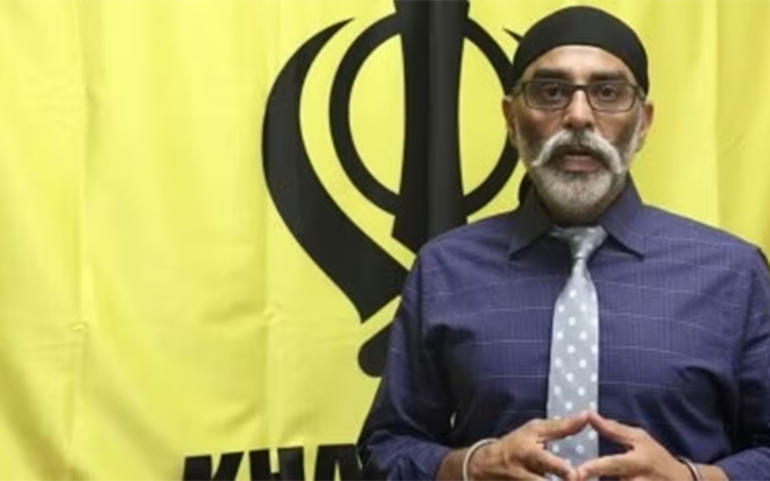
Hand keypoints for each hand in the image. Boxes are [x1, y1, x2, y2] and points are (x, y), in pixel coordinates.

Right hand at [468, 412, 588, 480]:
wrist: (486, 466)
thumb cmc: (516, 444)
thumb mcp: (534, 431)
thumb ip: (561, 427)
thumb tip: (586, 416)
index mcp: (528, 453)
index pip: (544, 461)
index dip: (560, 469)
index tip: (573, 474)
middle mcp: (523, 473)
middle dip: (564, 479)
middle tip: (574, 479)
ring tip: (572, 480)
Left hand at [574, 411, 690, 480]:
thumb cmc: (657, 457)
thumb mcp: (640, 439)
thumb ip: (613, 430)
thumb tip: (589, 415)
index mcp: (638, 462)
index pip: (613, 465)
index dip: (594, 469)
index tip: (577, 473)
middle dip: (589, 480)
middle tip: (574, 478)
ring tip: (578, 479)